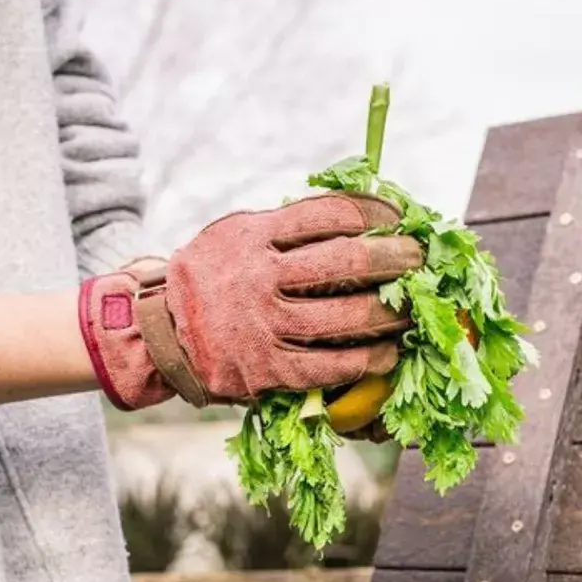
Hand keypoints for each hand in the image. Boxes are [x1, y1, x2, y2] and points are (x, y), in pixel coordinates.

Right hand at [80, 193, 422, 409]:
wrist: (160, 331)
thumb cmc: (213, 277)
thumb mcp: (237, 235)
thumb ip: (286, 227)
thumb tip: (361, 212)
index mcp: (254, 236)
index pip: (329, 214)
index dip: (376, 212)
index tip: (402, 216)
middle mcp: (259, 277)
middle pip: (347, 261)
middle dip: (396, 258)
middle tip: (421, 260)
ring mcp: (264, 325)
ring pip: (348, 317)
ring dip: (393, 312)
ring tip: (415, 307)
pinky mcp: (268, 369)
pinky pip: (332, 365)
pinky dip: (369, 359)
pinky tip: (389, 353)